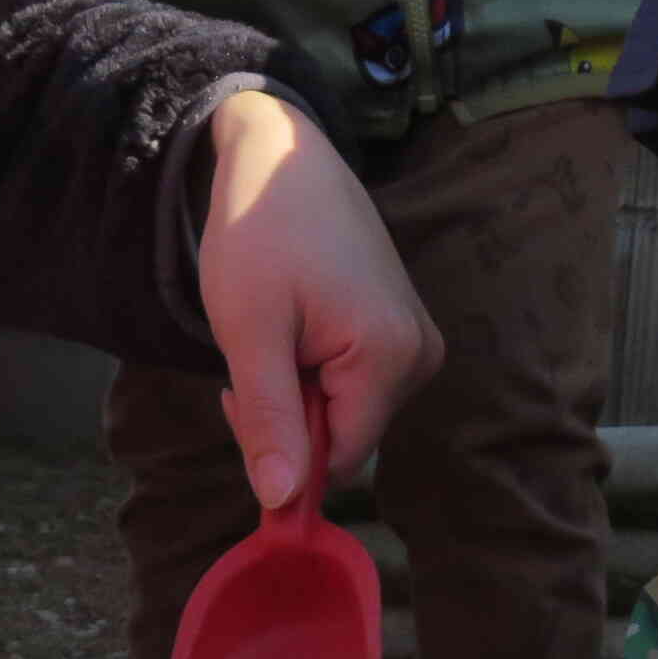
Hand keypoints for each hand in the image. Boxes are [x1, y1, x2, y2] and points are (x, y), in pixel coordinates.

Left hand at [196, 90, 443, 503]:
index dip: (281, 451)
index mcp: (392, 357)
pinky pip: (355, 381)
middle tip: (249, 356)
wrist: (281, 154)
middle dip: (288, 416)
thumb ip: (269, 419)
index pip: (337, 459)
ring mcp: (418, 340)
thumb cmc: (260, 231)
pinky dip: (314, 369)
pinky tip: (294, 324)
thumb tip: (280, 504)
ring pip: (346, 410)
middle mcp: (422, 354)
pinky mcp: (403, 328)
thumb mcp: (250, 331)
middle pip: (344, 435)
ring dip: (298, 391)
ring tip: (273, 330)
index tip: (235, 400)